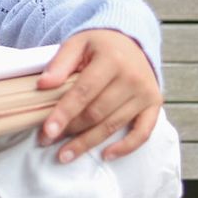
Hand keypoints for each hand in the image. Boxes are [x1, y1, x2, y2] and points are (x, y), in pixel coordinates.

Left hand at [35, 28, 161, 162]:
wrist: (132, 42)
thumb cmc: (99, 46)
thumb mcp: (78, 43)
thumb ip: (61, 62)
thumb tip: (43, 85)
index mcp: (112, 59)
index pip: (84, 92)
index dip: (64, 113)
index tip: (47, 131)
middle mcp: (133, 77)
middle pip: (97, 112)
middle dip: (70, 130)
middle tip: (47, 141)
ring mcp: (146, 93)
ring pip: (113, 125)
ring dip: (87, 143)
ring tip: (65, 154)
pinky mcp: (154, 104)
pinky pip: (142, 132)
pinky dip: (125, 147)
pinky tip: (106, 155)